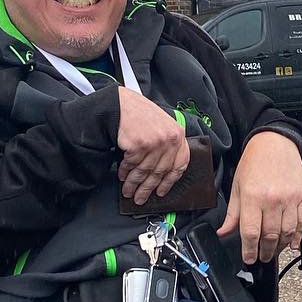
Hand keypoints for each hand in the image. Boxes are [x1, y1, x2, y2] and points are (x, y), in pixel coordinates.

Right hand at [116, 88, 190, 207]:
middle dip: (148, 188)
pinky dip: (125, 173)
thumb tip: (163, 172)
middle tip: (140, 198)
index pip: (179, 165)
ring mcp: (154, 142)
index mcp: (178, 135)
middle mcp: (169, 139)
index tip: (161, 191)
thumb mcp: (163, 126)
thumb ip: (167, 145)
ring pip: (144, 171)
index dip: (169, 182)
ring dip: (134, 184)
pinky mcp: (139, 144)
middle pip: (159, 172)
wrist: (122, 104)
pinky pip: (131, 165)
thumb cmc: (141, 114)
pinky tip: (123, 176)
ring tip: (128, 191)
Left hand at [218, 132, 301, 264]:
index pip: (250, 233)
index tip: (248, 258)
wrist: (276, 143)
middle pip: (270, 236)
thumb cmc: (255, 162)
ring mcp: (290, 199)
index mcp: (253, 197)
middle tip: (261, 258)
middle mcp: (272, 200)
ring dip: (280, 247)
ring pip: (287, 232)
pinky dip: (298, 236)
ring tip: (274, 251)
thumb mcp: (237, 186)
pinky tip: (292, 242)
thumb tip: (224, 232)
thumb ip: (232, 213)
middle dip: (265, 252)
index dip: (249, 250)